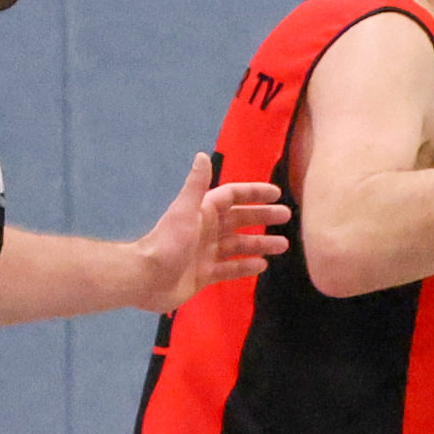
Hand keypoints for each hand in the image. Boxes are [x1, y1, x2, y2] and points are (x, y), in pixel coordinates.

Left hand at [131, 154, 290, 311]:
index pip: (233, 197)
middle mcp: (207, 230)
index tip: (276, 194)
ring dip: (261, 243)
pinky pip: (230, 268)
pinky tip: (262, 266)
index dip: (253, 193)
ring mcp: (206, 253)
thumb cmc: (167, 242)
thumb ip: (196, 184)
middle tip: (286, 216)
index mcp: (203, 212)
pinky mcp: (205, 274)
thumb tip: (201, 155)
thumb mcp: (185, 211)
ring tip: (283, 245)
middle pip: (240, 219)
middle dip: (262, 216)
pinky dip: (246, 267)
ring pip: (239, 245)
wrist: (146, 277)